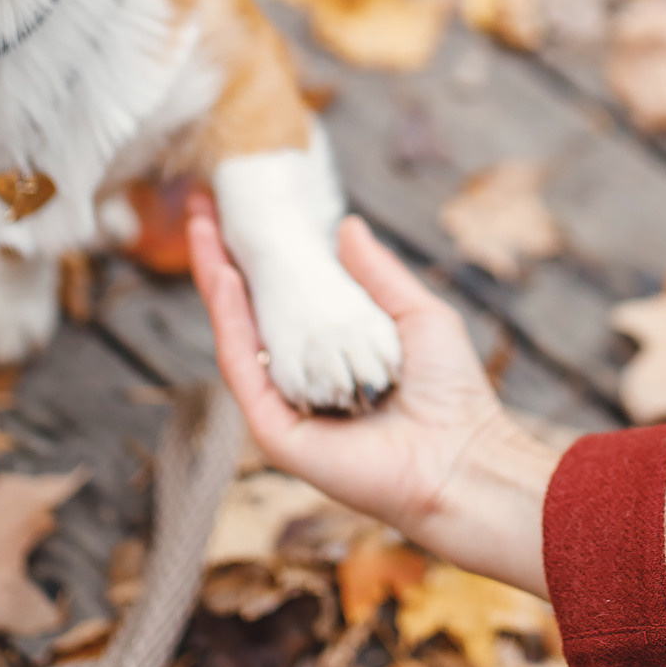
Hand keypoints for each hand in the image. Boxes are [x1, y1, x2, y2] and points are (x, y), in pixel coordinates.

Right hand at [190, 197, 559, 595]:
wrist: (462, 457)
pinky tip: (223, 277)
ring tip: (203, 227)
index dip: (262, 257)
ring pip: (237, 335)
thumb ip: (377, 274)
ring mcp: (285, 405)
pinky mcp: (275, 430)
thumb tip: (346, 225)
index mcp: (334, 355)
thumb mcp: (417, 314)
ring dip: (215, 279)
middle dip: (223, 259)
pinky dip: (228, 321)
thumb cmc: (452, 394)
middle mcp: (303, 380)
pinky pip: (243, 369)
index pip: (285, 300)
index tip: (241, 211)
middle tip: (203, 209)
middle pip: (250, 313)